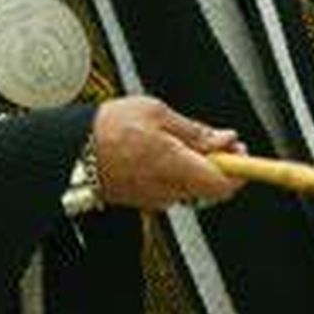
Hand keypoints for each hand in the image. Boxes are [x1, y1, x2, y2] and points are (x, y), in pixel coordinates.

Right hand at [90, 96, 243, 210]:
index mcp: (176, 167)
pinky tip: (163, 150)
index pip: (224, 185)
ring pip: (191, 185)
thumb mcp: (157, 113)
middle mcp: (168, 190)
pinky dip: (176, 171)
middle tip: (216, 140)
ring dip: (195, 165)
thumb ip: (195, 130)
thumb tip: (224, 139)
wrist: (71, 151)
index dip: (240, 170)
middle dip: (218, 163)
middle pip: (210, 186)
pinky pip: (171, 188)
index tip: (242, 153)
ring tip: (180, 138)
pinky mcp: (143, 200)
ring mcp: (155, 198)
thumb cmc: (108, 129)